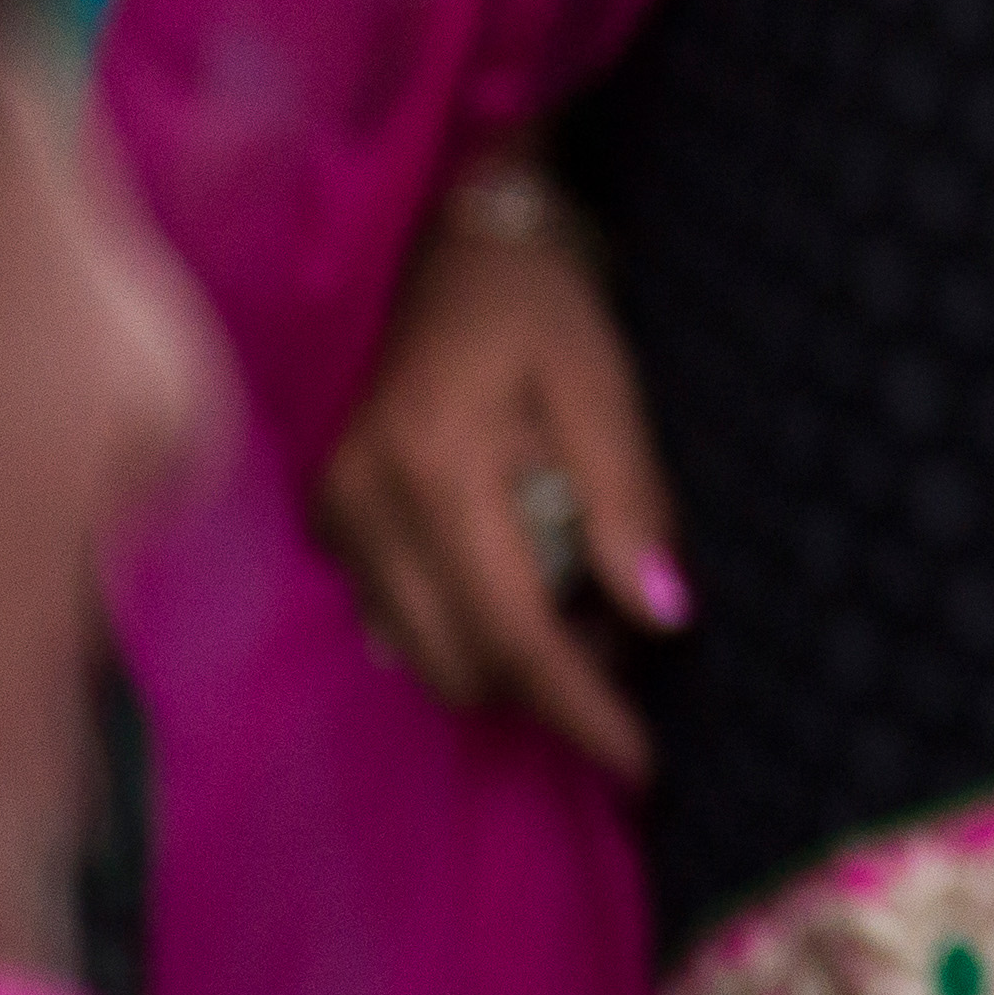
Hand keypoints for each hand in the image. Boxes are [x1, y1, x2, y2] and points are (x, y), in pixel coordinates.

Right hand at [313, 160, 683, 777]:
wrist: (444, 232)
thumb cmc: (536, 299)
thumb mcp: (603, 379)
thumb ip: (629, 497)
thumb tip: (666, 617)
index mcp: (431, 465)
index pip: (510, 633)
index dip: (579, 707)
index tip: (644, 762)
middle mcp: (361, 502)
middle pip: (460, 663)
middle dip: (551, 684)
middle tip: (632, 636)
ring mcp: (332, 513)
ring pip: (423, 653)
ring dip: (508, 658)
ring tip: (586, 596)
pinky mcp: (327, 518)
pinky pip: (397, 615)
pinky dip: (467, 624)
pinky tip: (527, 576)